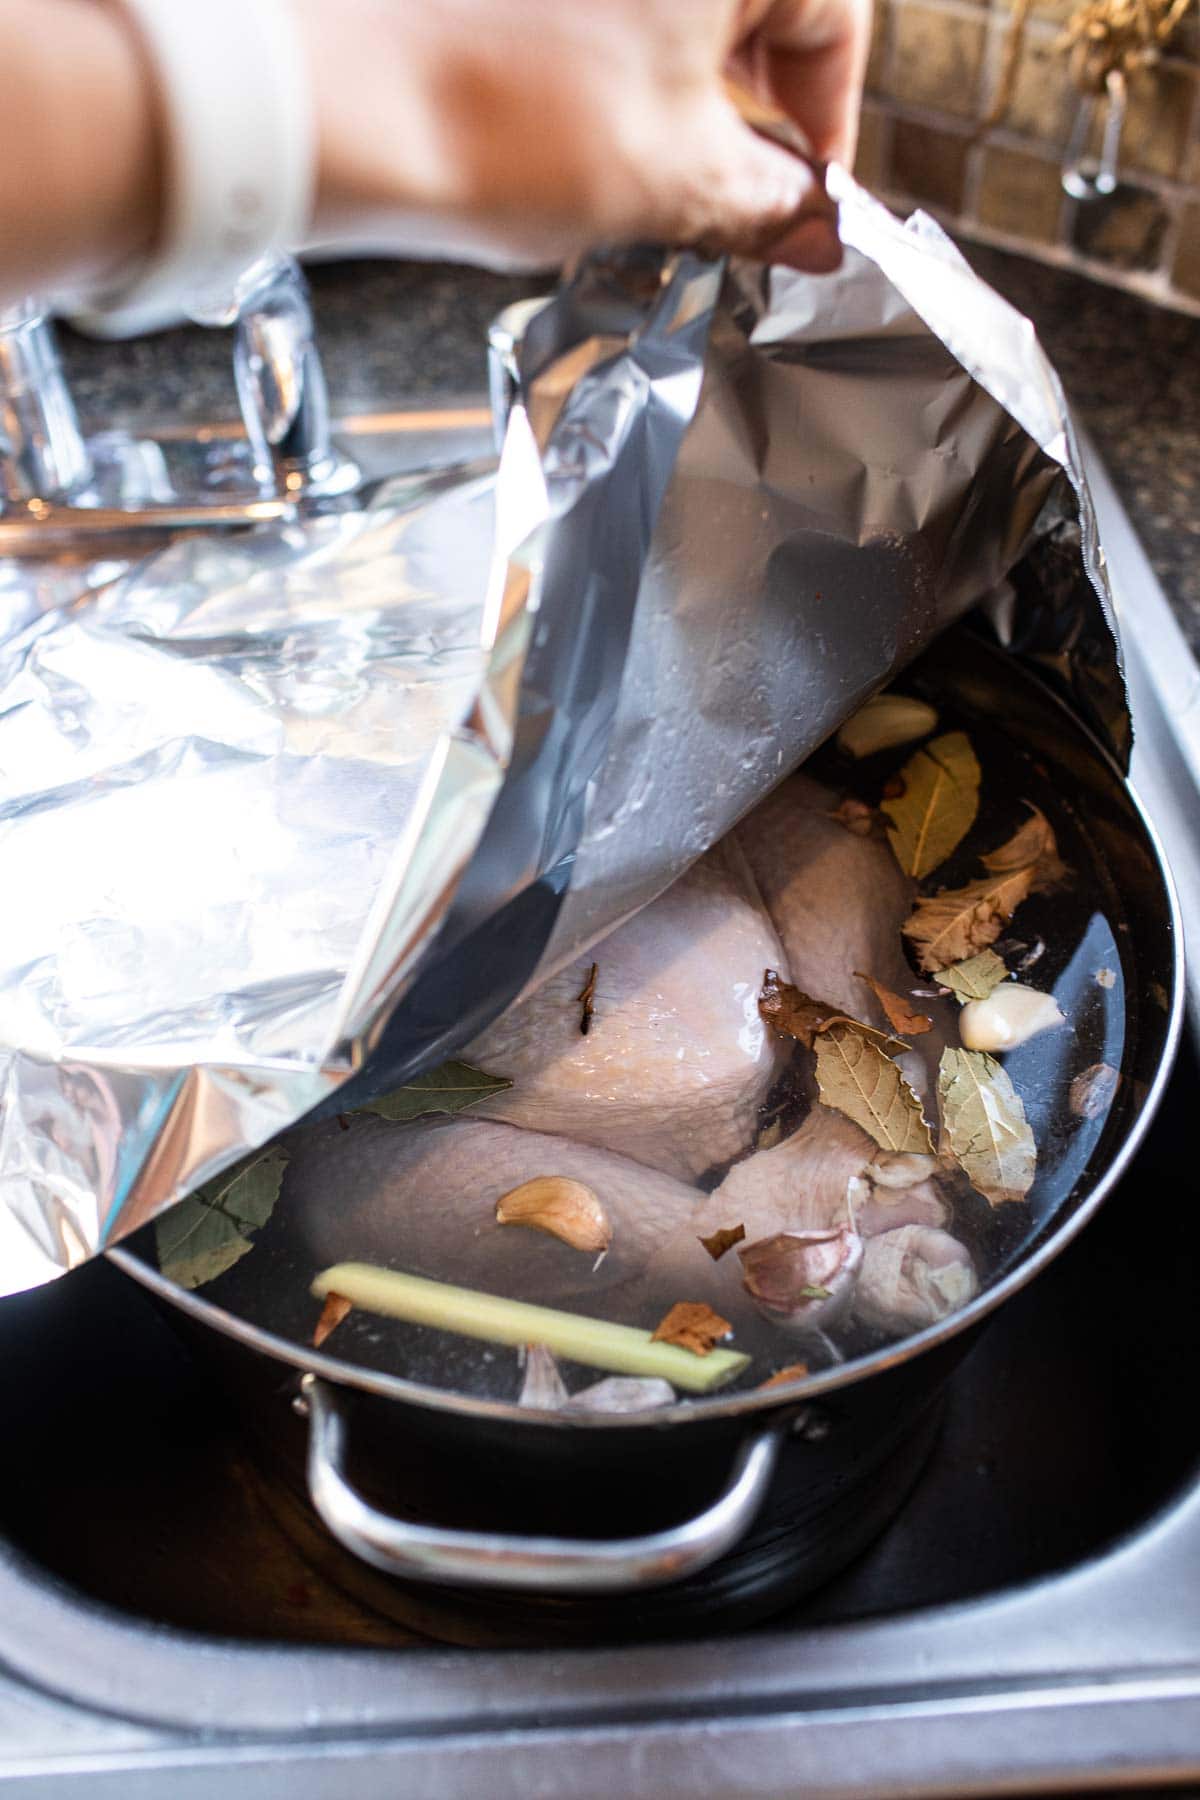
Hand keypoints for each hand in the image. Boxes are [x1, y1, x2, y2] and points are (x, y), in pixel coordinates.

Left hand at [298, 0, 870, 271]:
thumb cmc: (501, 119)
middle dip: (752, 105)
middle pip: (754, 3)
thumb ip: (774, 205)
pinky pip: (603, 8)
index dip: (827, 127)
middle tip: (730, 198)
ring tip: (646, 170)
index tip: (806, 199)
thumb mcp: (676, 185)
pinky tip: (584, 122)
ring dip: (683, 85)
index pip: (836, 22)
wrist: (330, 99)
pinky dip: (613, 55)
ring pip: (674, 10)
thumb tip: (818, 224)